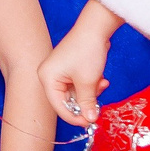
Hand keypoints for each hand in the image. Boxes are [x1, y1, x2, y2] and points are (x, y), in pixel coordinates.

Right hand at [38, 9, 115, 127]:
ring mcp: (59, 72)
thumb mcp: (88, 82)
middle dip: (86, 101)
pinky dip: (91, 85)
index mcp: (47, 78)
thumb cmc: (87, 51)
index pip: (59, 106)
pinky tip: (101, 79)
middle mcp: (49, 76)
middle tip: (99, 104)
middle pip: (67, 100)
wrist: (96, 28)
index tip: (90, 122)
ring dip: (91, 92)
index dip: (75, 116)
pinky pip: (79, 84)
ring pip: (76, 93)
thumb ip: (87, 103)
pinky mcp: (69, 68)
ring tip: (101, 84)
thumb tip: (89, 120)